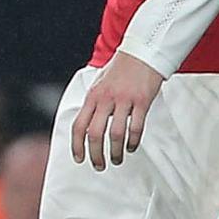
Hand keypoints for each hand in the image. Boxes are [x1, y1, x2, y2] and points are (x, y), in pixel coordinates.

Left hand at [70, 49, 163, 169]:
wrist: (141, 53)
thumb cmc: (120, 70)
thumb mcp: (99, 84)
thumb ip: (93, 103)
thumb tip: (87, 125)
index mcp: (92, 96)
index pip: (79, 125)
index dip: (76, 145)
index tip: (79, 159)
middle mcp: (105, 99)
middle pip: (95, 134)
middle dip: (95, 154)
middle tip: (99, 166)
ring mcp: (124, 100)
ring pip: (115, 134)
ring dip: (115, 152)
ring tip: (116, 160)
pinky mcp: (141, 101)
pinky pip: (135, 127)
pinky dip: (132, 141)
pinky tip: (131, 147)